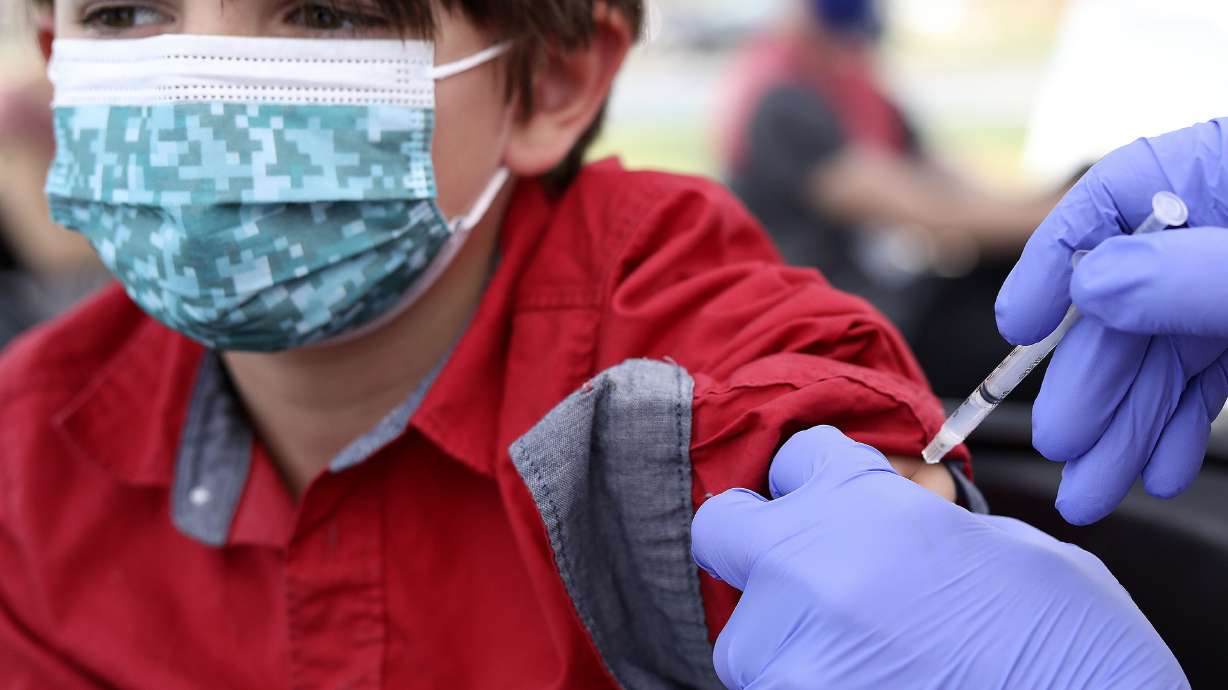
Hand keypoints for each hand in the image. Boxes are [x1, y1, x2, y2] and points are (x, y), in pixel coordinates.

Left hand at [691, 426, 1186, 689]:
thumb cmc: (1073, 642)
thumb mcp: (1000, 549)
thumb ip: (921, 525)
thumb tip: (897, 531)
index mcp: (866, 501)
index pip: (793, 458)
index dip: (814, 483)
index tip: (828, 509)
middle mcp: (811, 564)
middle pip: (724, 529)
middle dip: (757, 548)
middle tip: (803, 582)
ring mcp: (792, 648)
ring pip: (741, 638)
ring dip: (783, 647)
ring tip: (858, 662)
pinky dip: (802, 687)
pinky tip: (864, 686)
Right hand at [996, 119, 1227, 524]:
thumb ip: (1191, 270)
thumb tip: (1093, 285)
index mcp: (1212, 173)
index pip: (1110, 204)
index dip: (1053, 265)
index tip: (1020, 324)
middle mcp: (1210, 232)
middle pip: (1126, 304)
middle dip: (1093, 386)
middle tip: (1062, 442)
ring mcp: (1227, 288)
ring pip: (1159, 357)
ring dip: (1126, 428)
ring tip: (1095, 488)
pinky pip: (1202, 379)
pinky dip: (1178, 426)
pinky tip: (1158, 466)